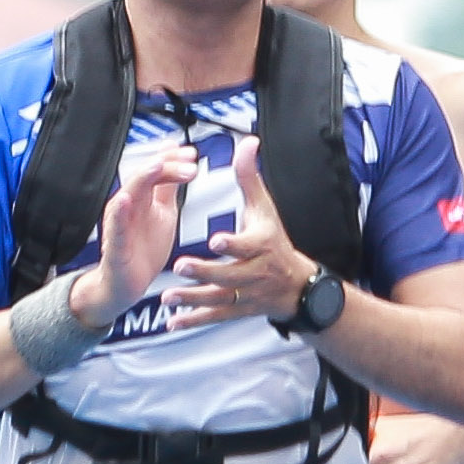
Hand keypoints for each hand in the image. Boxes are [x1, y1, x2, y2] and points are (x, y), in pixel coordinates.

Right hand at [89, 140, 200, 326]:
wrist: (128, 283)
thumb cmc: (143, 247)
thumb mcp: (164, 212)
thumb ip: (169, 187)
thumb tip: (180, 161)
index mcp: (142, 197)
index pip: (156, 170)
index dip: (173, 159)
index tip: (192, 153)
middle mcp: (128, 206)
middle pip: (144, 176)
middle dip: (166, 166)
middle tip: (189, 163)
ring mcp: (120, 224)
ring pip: (127, 195)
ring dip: (142, 179)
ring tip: (157, 166)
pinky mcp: (116, 246)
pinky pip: (116, 228)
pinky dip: (119, 213)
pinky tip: (124, 200)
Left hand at [162, 141, 314, 329]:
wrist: (296, 285)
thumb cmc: (274, 239)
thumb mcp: (265, 207)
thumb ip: (250, 176)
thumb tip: (247, 141)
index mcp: (261, 245)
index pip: (246, 245)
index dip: (232, 243)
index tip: (215, 239)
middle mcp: (255, 272)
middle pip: (229, 274)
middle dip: (205, 272)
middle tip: (180, 266)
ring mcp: (246, 294)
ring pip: (219, 298)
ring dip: (192, 299)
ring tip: (167, 297)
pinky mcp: (238, 309)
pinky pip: (215, 316)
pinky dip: (193, 320)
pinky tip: (172, 322)